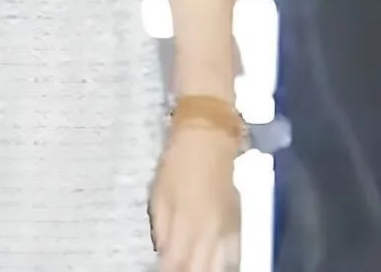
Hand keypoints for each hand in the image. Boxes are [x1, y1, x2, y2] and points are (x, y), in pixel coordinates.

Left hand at [149, 123, 241, 271]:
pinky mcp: (240, 225)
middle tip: (177, 270)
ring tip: (193, 268)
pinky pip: (232, 254)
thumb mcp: (159, 194)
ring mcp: (229, 231)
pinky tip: (213, 263)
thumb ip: (161, 228)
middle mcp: (211, 232)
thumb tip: (162, 253)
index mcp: (188, 223)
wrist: (209, 140)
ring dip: (205, 270)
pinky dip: (221, 262)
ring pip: (220, 266)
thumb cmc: (178, 163)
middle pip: (201, 269)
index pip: (177, 263)